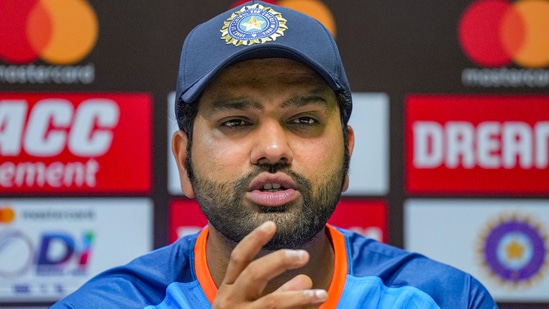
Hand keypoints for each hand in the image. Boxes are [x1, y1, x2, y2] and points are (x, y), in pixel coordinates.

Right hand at [212, 221, 327, 308]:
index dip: (254, 239)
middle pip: (255, 274)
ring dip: (300, 296)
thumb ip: (271, 289)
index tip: (271, 224)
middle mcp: (229, 304)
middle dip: (280, 260)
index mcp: (226, 291)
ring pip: (273, 302)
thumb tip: (305, 277)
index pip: (239, 259)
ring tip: (322, 293)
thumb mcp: (246, 305)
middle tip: (304, 255)